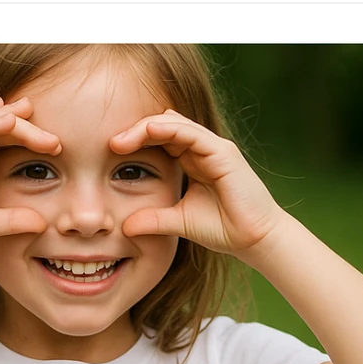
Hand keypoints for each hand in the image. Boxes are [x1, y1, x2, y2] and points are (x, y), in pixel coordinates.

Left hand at [109, 110, 285, 261]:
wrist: (252, 240)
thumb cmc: (223, 229)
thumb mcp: (177, 222)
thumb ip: (153, 220)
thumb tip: (124, 227)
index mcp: (192, 160)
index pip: (160, 140)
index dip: (135, 141)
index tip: (110, 153)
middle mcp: (202, 149)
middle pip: (164, 126)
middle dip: (136, 131)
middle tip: (110, 142)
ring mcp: (214, 148)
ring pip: (176, 124)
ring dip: (147, 128)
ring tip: (122, 138)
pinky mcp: (223, 152)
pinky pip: (192, 133)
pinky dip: (169, 129)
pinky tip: (148, 131)